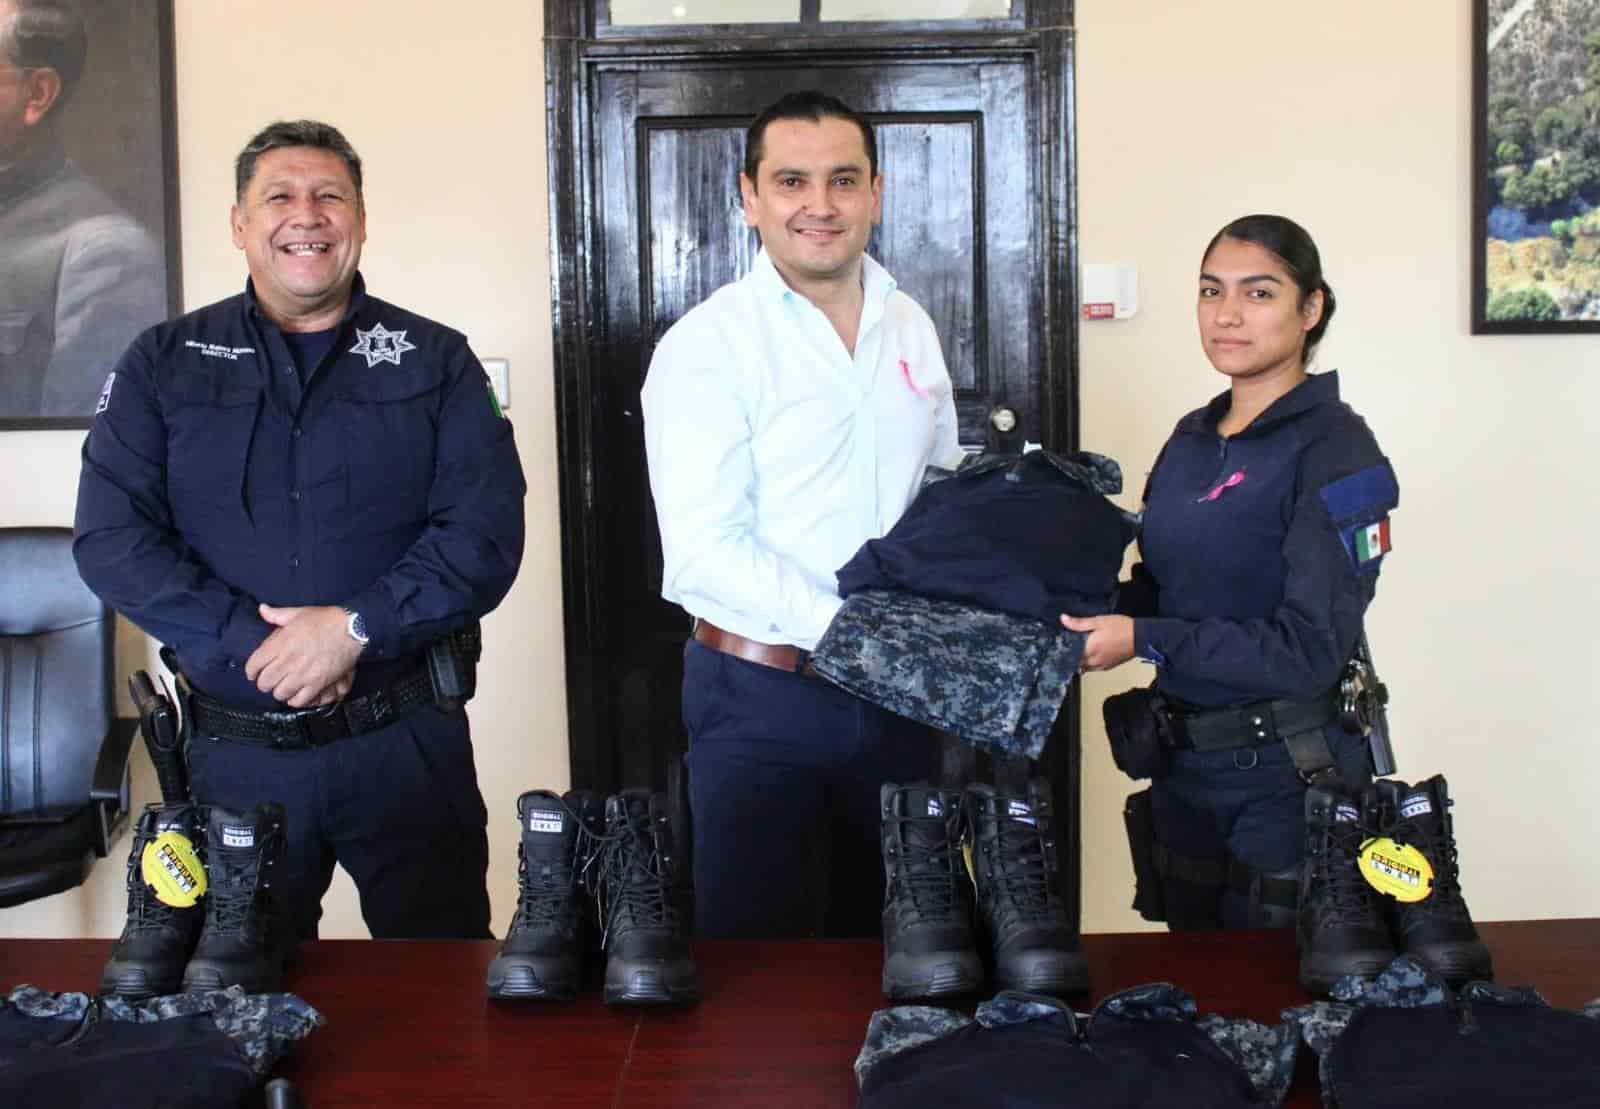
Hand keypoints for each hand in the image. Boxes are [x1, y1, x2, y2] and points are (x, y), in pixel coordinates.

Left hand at [246, 604, 362, 707]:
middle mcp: (288, 661)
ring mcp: (302, 674)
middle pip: (265, 683)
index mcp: (280, 643)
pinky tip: (297, 694)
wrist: (351, 629)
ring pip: (280, 693)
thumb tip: (262, 609)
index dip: (251, 672)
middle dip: (264, 683)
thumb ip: (277, 614)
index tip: (253, 673)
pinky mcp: (317, 683)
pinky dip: (295, 700)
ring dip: (280, 691)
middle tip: (270, 681)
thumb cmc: (325, 619)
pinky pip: (299, 700)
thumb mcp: (298, 612)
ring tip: (284, 687)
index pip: (254, 664)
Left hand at [1060, 613, 1135, 672]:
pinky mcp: (1109, 667)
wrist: (1141, 637)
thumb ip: (1079, 623)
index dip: (1064, 649)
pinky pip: (1094, 668)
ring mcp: (1102, 665)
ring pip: (1084, 667)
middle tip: (1072, 645)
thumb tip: (1063, 619)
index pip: (1069, 655)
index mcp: (1089, 648)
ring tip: (1082, 649)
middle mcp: (1094, 660)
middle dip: (1072, 655)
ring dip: (1081, 660)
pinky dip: (1090, 663)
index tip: (1062, 643)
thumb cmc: (1121, 627)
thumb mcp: (1098, 621)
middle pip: (1076, 662)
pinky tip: (1093, 654)